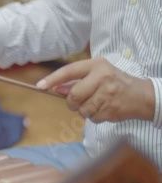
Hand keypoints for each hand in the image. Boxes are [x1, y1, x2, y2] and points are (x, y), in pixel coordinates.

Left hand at [36, 58, 154, 122]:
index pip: (69, 71)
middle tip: (79, 102)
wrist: (141, 96)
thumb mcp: (96, 76)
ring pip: (82, 109)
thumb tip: (55, 88)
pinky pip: (92, 118)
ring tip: (98, 103)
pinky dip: (95, 117)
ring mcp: (107, 93)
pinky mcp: (111, 108)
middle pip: (74, 95)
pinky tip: (104, 109)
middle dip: (72, 103)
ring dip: (85, 111)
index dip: (53, 79)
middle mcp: (102, 77)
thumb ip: (76, 82)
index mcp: (96, 65)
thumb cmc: (114, 84)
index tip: (40, 86)